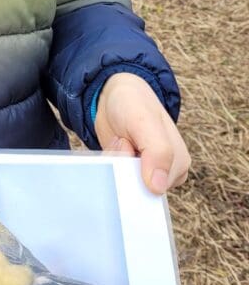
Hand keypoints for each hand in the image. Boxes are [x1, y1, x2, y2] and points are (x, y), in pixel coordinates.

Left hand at [94, 72, 189, 193]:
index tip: (130, 144)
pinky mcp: (126, 173)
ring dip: (113, 162)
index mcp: (178, 163)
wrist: (115, 95)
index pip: (155, 190)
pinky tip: (114, 146)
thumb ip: (158, 152)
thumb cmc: (135, 103)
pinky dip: (106, 164)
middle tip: (123, 141)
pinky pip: (111, 180)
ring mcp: (143, 174)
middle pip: (136, 189)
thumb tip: (158, 188)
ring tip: (120, 141)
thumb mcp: (146, 121)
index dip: (135, 170)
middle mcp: (164, 173)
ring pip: (121, 185)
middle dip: (122, 167)